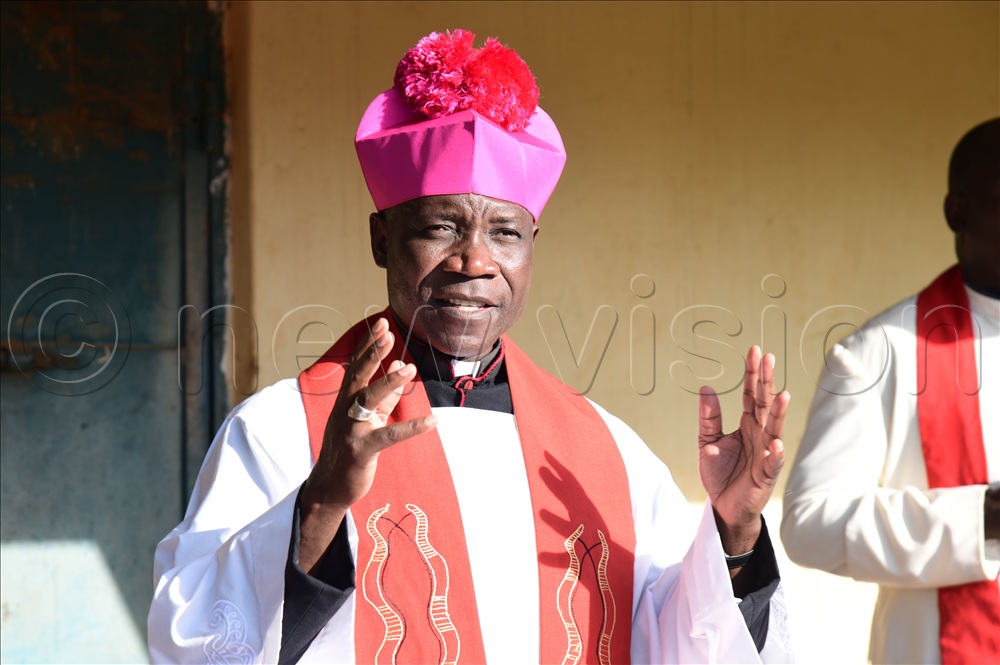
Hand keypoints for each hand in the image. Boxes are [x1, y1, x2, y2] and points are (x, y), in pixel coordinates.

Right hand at [298, 317, 435, 572]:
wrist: (330, 486)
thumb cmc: (350, 447)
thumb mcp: (368, 418)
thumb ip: (385, 395)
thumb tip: (401, 366)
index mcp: (345, 400)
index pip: (357, 366)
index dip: (369, 345)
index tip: (382, 324)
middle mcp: (344, 410)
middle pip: (358, 376)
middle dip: (372, 353)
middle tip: (387, 333)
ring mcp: (350, 429)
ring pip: (368, 400)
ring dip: (388, 383)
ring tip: (409, 368)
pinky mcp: (361, 450)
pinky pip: (388, 436)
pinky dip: (410, 428)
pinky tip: (431, 421)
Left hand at [698, 346, 788, 555]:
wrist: (722, 506)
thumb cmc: (720, 473)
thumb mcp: (707, 441)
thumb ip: (709, 417)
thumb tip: (706, 387)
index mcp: (747, 424)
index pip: (751, 394)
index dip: (752, 373)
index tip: (754, 350)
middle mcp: (760, 435)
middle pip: (765, 404)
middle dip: (767, 382)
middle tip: (768, 358)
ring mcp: (766, 454)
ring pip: (774, 430)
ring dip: (779, 413)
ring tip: (782, 395)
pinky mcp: (765, 476)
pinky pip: (772, 464)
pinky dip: (775, 455)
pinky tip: (776, 444)